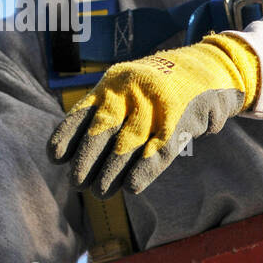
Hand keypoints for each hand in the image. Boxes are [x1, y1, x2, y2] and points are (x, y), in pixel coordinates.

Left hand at [48, 32, 260, 197]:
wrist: (209, 70)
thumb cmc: (156, 88)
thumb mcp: (126, 86)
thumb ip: (100, 110)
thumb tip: (69, 149)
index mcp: (113, 83)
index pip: (82, 112)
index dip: (66, 136)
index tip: (54, 157)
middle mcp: (132, 92)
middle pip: (102, 132)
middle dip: (86, 161)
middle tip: (76, 183)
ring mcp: (157, 107)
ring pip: (127, 146)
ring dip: (110, 173)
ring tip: (99, 191)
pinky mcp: (181, 123)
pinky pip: (158, 151)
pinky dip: (143, 171)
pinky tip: (131, 188)